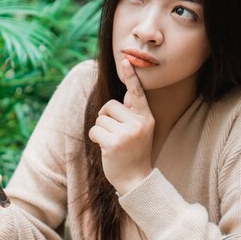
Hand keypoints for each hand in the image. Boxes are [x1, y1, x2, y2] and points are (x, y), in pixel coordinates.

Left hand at [88, 59, 153, 194]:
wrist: (136, 179)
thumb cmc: (133, 153)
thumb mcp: (140, 131)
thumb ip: (132, 113)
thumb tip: (126, 93)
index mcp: (146, 118)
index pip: (137, 93)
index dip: (131, 76)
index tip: (126, 60)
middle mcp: (139, 123)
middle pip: (109, 106)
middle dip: (105, 118)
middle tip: (114, 134)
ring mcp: (127, 133)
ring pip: (100, 118)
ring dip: (101, 130)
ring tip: (112, 142)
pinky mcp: (114, 142)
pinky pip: (95, 130)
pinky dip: (95, 138)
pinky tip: (105, 148)